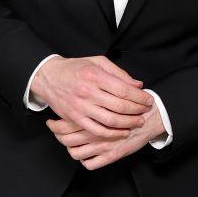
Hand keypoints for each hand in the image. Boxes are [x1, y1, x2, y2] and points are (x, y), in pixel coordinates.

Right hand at [32, 55, 154, 136]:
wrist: (49, 77)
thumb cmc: (75, 69)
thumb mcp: (97, 62)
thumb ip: (119, 73)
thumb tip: (138, 85)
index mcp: (95, 75)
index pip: (124, 90)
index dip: (139, 97)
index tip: (148, 100)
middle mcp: (88, 92)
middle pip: (120, 106)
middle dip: (137, 110)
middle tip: (146, 111)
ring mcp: (81, 107)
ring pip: (110, 120)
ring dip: (128, 123)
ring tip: (138, 122)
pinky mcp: (76, 119)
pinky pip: (97, 130)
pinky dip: (113, 134)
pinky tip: (122, 132)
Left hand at [45, 103, 165, 169]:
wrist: (152, 118)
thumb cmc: (130, 104)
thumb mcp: (112, 89)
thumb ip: (93, 93)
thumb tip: (78, 93)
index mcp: (91, 114)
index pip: (63, 125)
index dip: (54, 126)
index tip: (52, 124)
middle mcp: (94, 130)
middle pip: (65, 140)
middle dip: (59, 138)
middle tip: (59, 134)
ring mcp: (102, 145)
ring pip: (75, 153)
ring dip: (72, 150)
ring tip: (72, 145)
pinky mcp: (111, 155)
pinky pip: (90, 164)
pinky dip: (86, 161)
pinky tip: (87, 154)